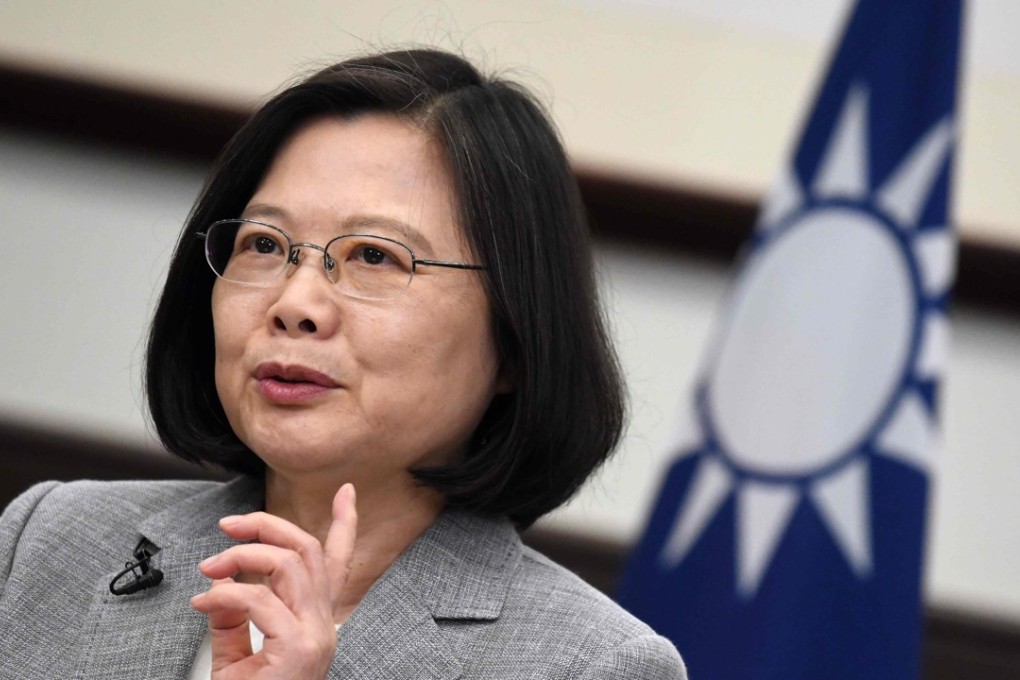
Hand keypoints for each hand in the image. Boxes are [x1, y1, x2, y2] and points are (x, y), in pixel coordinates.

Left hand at [190, 483, 356, 679]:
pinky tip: (204, 603)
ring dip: (243, 555)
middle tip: (229, 526)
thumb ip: (232, 619)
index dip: (344, 524)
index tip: (345, 492)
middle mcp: (323, 625)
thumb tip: (220, 589)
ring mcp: (315, 637)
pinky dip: (225, 593)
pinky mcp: (298, 649)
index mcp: (315, 623)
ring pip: (290, 563)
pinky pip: (260, 600)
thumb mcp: (236, 658)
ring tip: (211, 567)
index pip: (338, 564)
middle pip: (307, 550)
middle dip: (266, 527)